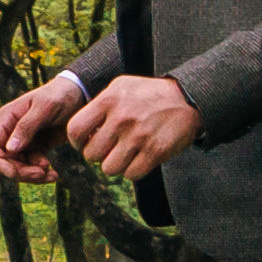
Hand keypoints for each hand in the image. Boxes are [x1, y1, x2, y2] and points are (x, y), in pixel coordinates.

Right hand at [0, 73, 82, 182]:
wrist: (80, 95)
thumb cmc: (61, 95)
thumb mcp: (45, 107)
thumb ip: (26, 127)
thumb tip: (9, 149)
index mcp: (7, 118)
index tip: (15, 173)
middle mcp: (11, 131)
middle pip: (5, 161)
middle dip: (20, 172)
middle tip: (40, 174)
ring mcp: (24, 140)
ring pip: (18, 167)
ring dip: (32, 175)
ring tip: (51, 175)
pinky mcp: (37, 147)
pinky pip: (32, 166)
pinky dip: (41, 173)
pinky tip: (54, 174)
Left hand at [66, 74, 202, 179]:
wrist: (186, 98)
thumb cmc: (148, 94)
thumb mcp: (120, 87)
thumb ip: (98, 106)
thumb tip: (79, 133)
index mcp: (109, 100)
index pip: (75, 130)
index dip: (77, 142)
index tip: (84, 143)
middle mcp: (121, 118)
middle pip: (91, 154)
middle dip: (99, 154)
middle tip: (110, 148)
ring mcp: (138, 136)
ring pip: (109, 169)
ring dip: (116, 165)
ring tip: (125, 154)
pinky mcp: (155, 151)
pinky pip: (131, 174)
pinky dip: (133, 170)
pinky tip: (139, 158)